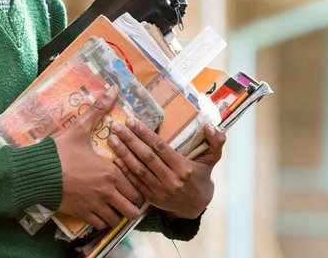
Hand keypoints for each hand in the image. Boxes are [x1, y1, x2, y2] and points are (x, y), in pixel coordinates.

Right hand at [51, 86, 142, 229]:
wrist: (36, 172)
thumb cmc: (59, 151)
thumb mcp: (79, 129)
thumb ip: (98, 110)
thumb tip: (112, 89)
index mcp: (111, 172)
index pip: (136, 187)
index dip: (135, 186)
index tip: (129, 182)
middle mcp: (107, 192)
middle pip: (132, 208)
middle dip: (129, 203)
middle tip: (123, 195)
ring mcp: (95, 206)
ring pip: (117, 219)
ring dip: (116, 213)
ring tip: (111, 204)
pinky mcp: (82, 215)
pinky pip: (101, 224)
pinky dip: (101, 219)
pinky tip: (97, 210)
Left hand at [108, 119, 225, 218]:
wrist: (196, 206)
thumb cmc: (200, 176)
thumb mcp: (211, 160)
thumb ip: (215, 142)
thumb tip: (210, 125)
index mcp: (184, 168)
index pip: (161, 147)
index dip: (145, 134)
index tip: (132, 120)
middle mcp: (171, 180)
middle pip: (147, 157)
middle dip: (130, 140)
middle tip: (116, 125)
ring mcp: (160, 191)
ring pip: (138, 169)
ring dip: (123, 153)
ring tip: (112, 138)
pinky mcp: (151, 198)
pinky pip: (135, 182)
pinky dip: (124, 170)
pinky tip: (114, 158)